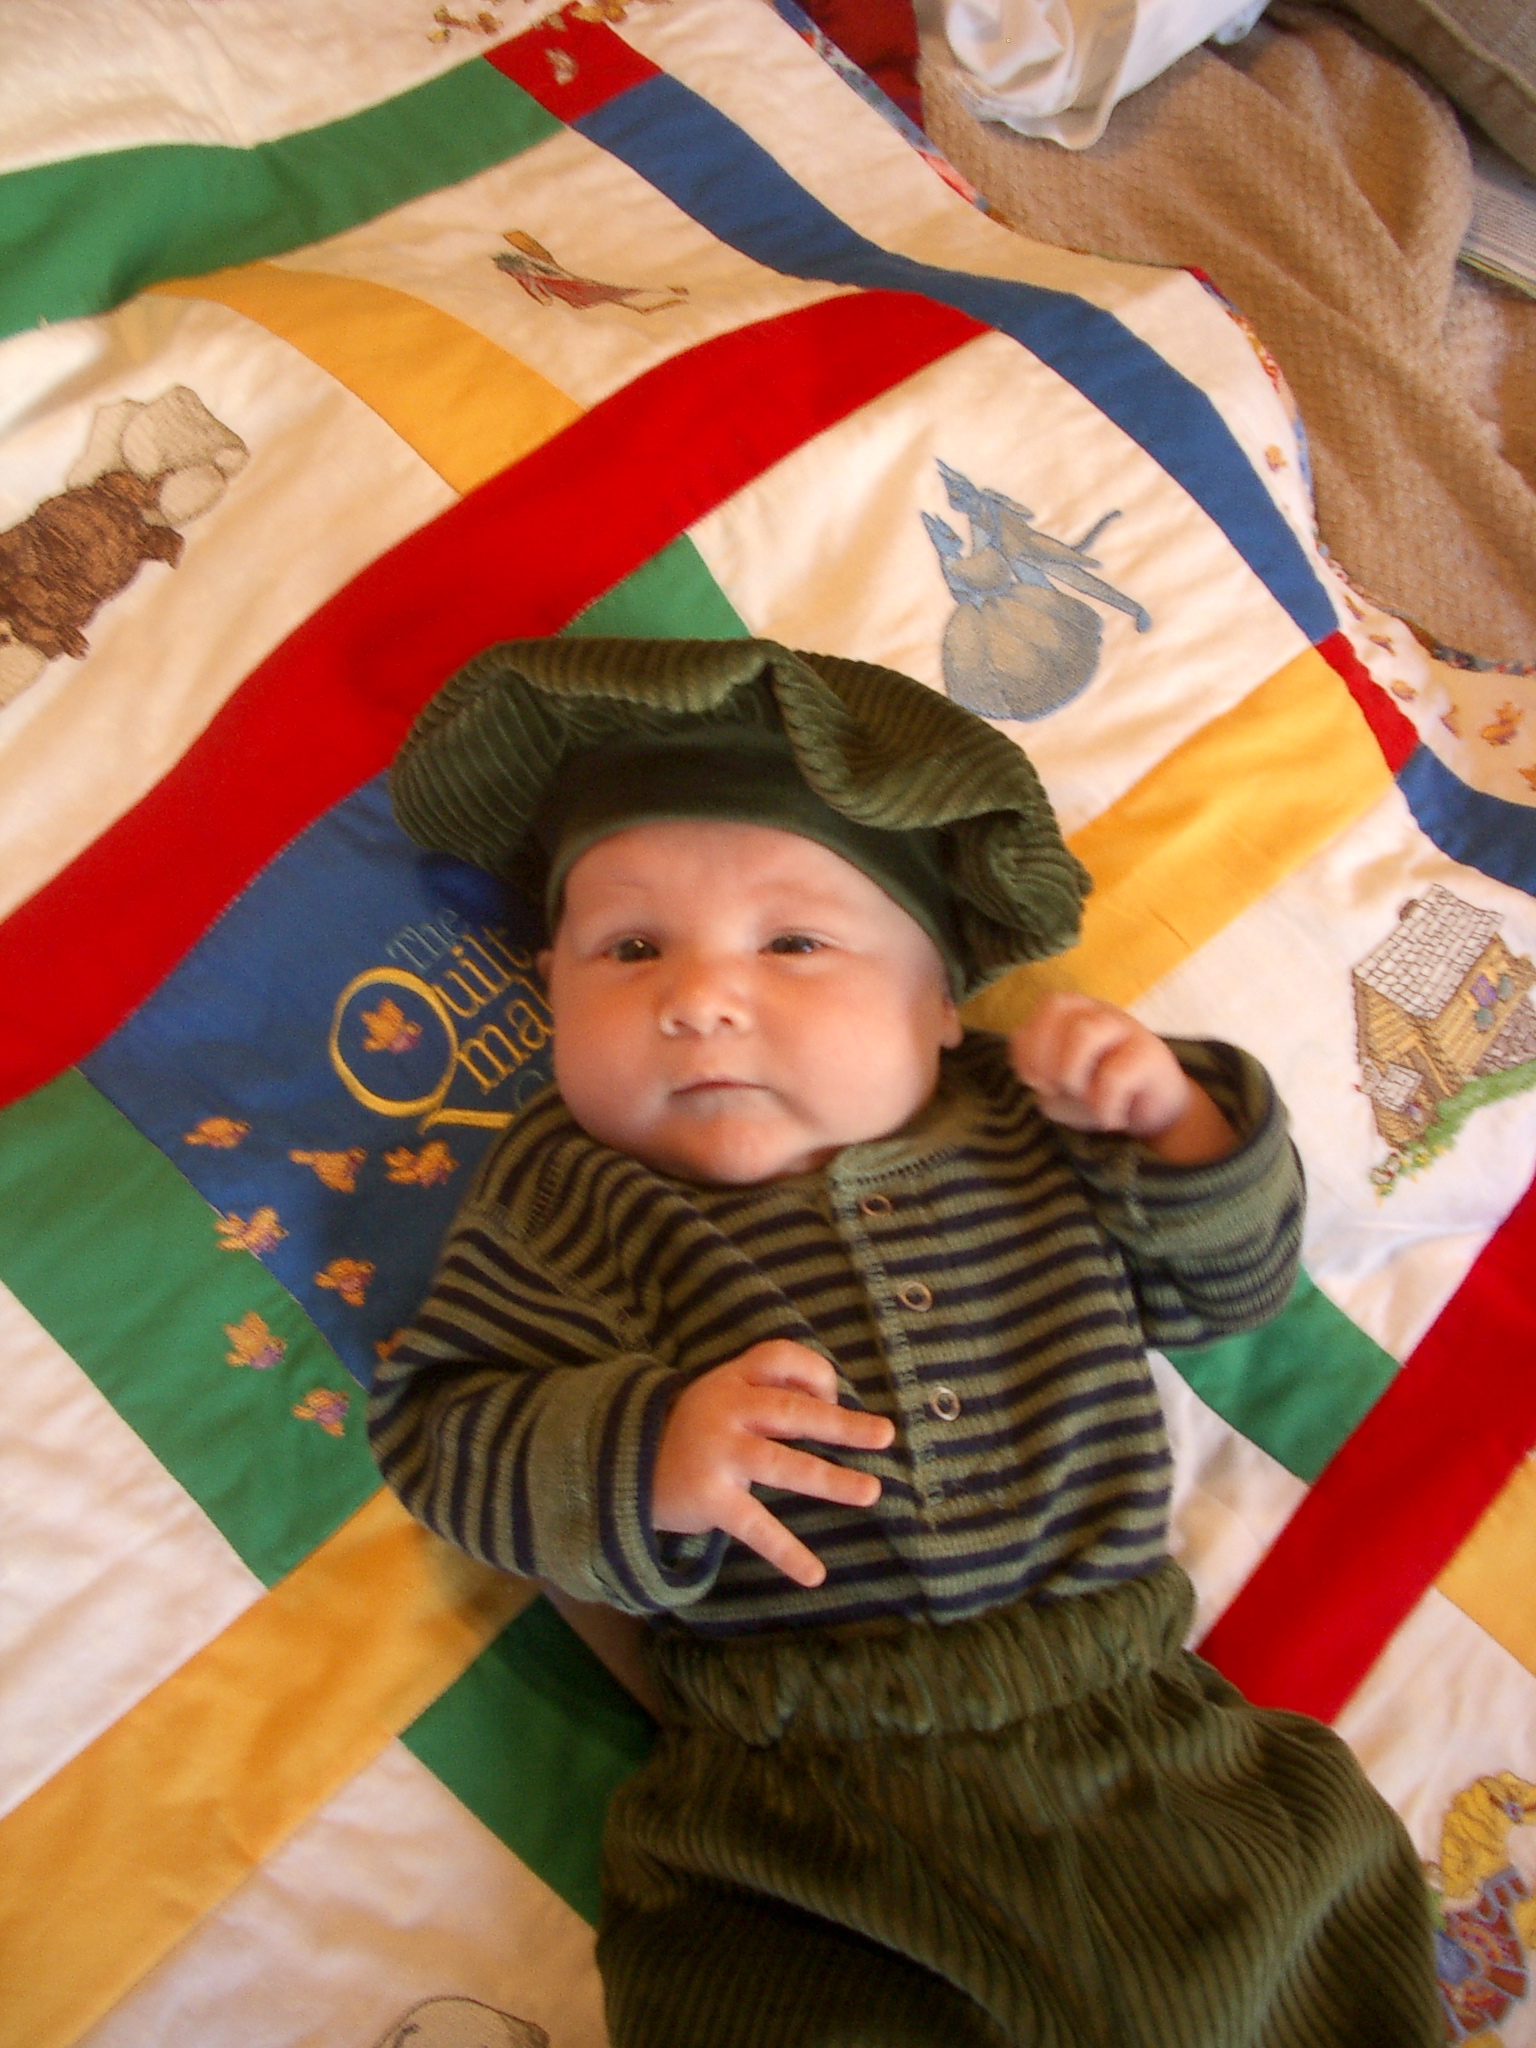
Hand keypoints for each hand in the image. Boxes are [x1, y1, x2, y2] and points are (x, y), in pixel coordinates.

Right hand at [653, 1340, 894, 1587]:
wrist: (628, 1467)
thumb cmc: (698, 1427)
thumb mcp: (726, 1391)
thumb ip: (772, 1386)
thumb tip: (835, 1402)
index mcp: (733, 1379)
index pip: (781, 1358)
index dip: (816, 1374)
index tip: (835, 1397)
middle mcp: (726, 1411)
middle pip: (792, 1411)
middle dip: (842, 1425)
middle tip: (885, 1435)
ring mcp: (719, 1455)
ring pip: (784, 1465)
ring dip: (831, 1481)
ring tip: (870, 1492)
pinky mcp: (711, 1500)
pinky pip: (757, 1527)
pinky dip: (786, 1553)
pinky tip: (815, 1574)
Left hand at [1008, 993, 1235, 1164]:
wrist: (1153, 1112)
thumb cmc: (1099, 1093)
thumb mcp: (1058, 1089)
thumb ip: (1039, 1076)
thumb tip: (1039, 1076)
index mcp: (1075, 1013)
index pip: (1043, 1006)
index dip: (1029, 1044)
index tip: (1033, 1081)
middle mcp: (1099, 1013)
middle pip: (1057, 1005)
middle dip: (1043, 1053)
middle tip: (1055, 1087)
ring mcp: (1128, 1030)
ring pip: (1086, 1031)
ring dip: (1070, 1072)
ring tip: (1082, 1097)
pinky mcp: (1151, 1056)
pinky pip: (1116, 1075)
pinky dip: (1104, 1105)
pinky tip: (1110, 1119)